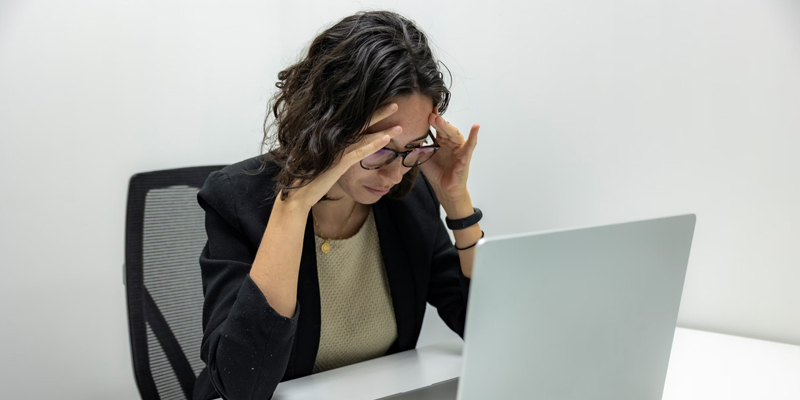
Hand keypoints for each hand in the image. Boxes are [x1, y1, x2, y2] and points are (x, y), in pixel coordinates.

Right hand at [281, 103, 402, 209]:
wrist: (297, 193)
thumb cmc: (310, 177)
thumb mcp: (325, 161)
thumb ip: (335, 152)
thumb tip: (345, 148)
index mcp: (332, 138)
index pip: (355, 122)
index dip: (369, 113)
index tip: (383, 105)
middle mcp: (334, 140)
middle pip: (360, 123)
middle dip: (379, 113)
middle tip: (395, 104)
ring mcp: (336, 150)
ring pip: (364, 136)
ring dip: (383, 129)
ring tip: (400, 125)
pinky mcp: (338, 162)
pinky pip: (360, 151)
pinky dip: (374, 144)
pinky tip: (387, 139)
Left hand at [419, 106, 479, 202]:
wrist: (444, 189)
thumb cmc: (436, 173)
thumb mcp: (423, 158)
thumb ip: (416, 148)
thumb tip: (405, 139)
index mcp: (440, 141)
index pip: (436, 127)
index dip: (431, 119)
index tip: (424, 110)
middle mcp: (450, 142)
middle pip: (444, 129)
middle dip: (436, 121)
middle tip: (429, 114)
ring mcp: (458, 148)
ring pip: (454, 134)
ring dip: (447, 126)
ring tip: (439, 119)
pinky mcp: (465, 156)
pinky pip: (470, 145)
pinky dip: (474, 135)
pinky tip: (476, 126)